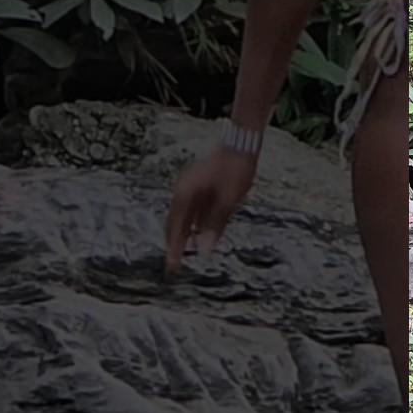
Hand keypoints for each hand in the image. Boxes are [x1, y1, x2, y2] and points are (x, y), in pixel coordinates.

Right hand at [164, 147, 257, 274]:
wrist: (241, 143)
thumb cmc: (236, 171)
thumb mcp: (228, 201)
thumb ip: (216, 226)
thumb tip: (206, 250)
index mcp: (185, 195)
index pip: (175, 230)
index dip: (173, 250)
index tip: (171, 269)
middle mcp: (183, 191)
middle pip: (174, 224)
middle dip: (174, 244)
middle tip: (173, 265)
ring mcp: (190, 187)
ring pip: (182, 217)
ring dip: (182, 234)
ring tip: (181, 254)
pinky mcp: (198, 184)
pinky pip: (192, 209)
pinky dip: (192, 223)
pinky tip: (196, 234)